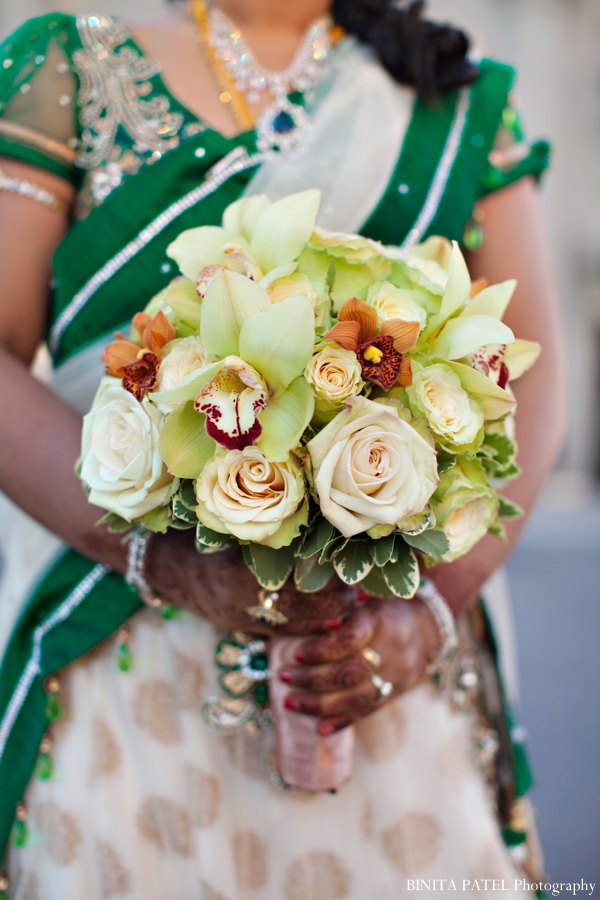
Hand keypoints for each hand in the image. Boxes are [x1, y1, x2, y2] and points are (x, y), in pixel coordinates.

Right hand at [146, 528, 360, 635]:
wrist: (165, 566)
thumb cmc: (204, 535)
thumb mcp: (232, 528)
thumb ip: (268, 529)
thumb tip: (319, 522)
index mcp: (240, 570)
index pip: (295, 581)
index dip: (327, 580)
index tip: (353, 572)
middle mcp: (240, 599)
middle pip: (298, 608)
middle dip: (333, 604)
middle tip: (360, 595)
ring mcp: (238, 617)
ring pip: (290, 625)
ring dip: (324, 619)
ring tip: (352, 609)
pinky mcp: (238, 627)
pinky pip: (277, 632)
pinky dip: (304, 628)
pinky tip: (327, 622)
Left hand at [278, 596, 439, 733]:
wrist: (426, 628)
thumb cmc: (382, 607)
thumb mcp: (365, 596)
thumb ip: (339, 606)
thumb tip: (300, 611)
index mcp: (381, 620)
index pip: (351, 638)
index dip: (322, 649)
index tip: (296, 653)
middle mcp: (392, 649)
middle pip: (352, 672)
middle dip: (313, 678)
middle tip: (283, 676)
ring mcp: (396, 675)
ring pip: (357, 697)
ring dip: (319, 704)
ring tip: (289, 702)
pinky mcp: (396, 693)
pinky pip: (368, 711)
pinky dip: (342, 721)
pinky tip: (318, 728)